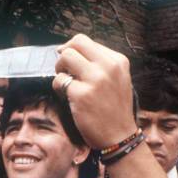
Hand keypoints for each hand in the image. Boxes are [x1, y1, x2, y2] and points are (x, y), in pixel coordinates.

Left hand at [53, 34, 135, 148]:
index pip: (86, 41)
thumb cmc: (115, 109)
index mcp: (118, 60)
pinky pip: (59, 81)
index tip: (70, 63)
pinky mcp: (81, 95)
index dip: (73, 50)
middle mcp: (108, 66)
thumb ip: (100, 64)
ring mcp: (95, 80)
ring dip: (60, 70)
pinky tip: (67, 98)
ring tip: (66, 84)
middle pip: (75, 43)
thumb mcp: (118, 79)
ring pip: (65, 57)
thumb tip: (69, 50)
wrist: (119, 136)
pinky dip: (59, 88)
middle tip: (65, 70)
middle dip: (64, 55)